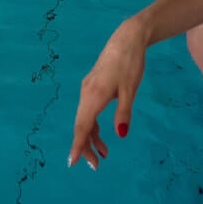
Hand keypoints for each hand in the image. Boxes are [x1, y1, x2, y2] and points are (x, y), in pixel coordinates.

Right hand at [69, 24, 149, 169]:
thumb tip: (120, 135)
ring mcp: (88, 89)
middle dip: (86, 146)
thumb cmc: (130, 63)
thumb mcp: (130, 90)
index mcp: (94, 96)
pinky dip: (93, 125)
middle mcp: (86, 93)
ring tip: (104, 154)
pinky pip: (88, 110)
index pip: (82, 126)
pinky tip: (102, 134)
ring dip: (91, 137)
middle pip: (81, 126)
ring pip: (84, 119)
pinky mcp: (93, 86)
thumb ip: (124, 113)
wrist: (127, 38)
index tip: (72, 162)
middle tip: (95, 166)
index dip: (77, 145)